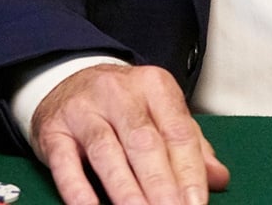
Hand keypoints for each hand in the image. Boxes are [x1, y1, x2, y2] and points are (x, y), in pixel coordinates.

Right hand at [31, 63, 229, 204]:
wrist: (65, 80)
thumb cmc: (121, 106)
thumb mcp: (159, 113)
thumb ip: (190, 145)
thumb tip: (218, 178)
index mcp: (153, 86)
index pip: (177, 133)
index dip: (190, 173)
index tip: (196, 204)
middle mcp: (117, 93)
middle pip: (143, 142)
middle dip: (160, 185)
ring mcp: (82, 110)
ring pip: (106, 152)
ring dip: (125, 190)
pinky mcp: (53, 130)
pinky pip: (64, 163)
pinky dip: (77, 190)